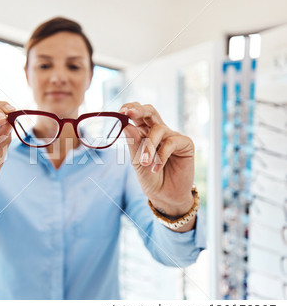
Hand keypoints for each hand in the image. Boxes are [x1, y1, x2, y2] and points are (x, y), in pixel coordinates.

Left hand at [119, 102, 194, 217]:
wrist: (166, 196)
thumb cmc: (150, 178)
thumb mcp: (137, 162)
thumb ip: (133, 144)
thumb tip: (126, 125)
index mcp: (144, 132)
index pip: (137, 115)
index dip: (130, 109)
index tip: (120, 111)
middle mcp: (158, 131)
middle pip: (150, 112)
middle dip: (139, 110)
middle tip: (128, 113)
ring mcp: (172, 136)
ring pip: (158, 130)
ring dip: (148, 146)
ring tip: (143, 163)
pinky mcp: (185, 144)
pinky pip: (172, 142)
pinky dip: (161, 156)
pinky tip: (155, 168)